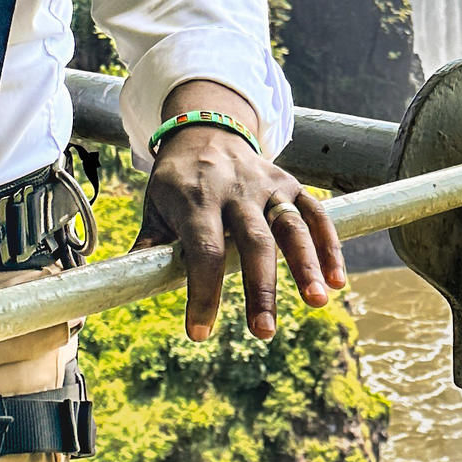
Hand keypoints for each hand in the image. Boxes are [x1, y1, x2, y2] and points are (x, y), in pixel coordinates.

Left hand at [134, 93, 347, 341]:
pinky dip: (329, 244)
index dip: (202, 292)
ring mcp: (266, 185)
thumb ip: (149, 248)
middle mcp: (234, 191)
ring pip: (291, 226)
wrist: (206, 129)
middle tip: (264, 332)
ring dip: (306, 264)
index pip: (203, 251)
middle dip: (260, 288)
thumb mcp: (154, 207)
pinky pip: (314, 213)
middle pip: (253, 242)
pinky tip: (337, 280)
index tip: (198, 332)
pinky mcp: (289, 183)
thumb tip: (124, 290)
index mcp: (196, 200)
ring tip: (317, 301)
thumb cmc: (177, 181)